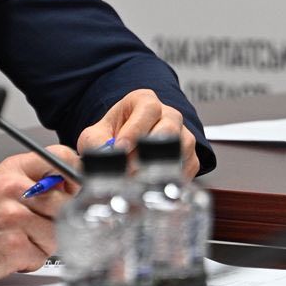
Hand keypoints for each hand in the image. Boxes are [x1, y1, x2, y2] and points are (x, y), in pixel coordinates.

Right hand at [0, 145, 80, 285]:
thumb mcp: (2, 184)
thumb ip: (35, 180)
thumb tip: (69, 185)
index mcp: (13, 170)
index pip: (61, 158)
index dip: (75, 176)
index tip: (74, 189)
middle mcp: (13, 189)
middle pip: (66, 203)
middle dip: (57, 220)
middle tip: (37, 224)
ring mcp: (14, 217)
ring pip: (57, 233)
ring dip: (44, 243)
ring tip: (22, 238)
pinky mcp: (14, 245)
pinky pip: (43, 255)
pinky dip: (32, 259)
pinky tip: (15, 251)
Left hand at [78, 89, 197, 176]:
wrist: (124, 147)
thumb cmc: (114, 135)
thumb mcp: (96, 135)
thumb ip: (96, 143)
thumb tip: (104, 155)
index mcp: (144, 101)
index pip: (147, 109)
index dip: (135, 130)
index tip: (121, 148)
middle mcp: (168, 115)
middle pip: (169, 129)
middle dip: (149, 152)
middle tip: (130, 169)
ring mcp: (182, 134)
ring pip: (182, 147)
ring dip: (161, 166)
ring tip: (140, 179)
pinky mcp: (190, 155)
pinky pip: (189, 165)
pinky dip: (173, 177)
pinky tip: (155, 183)